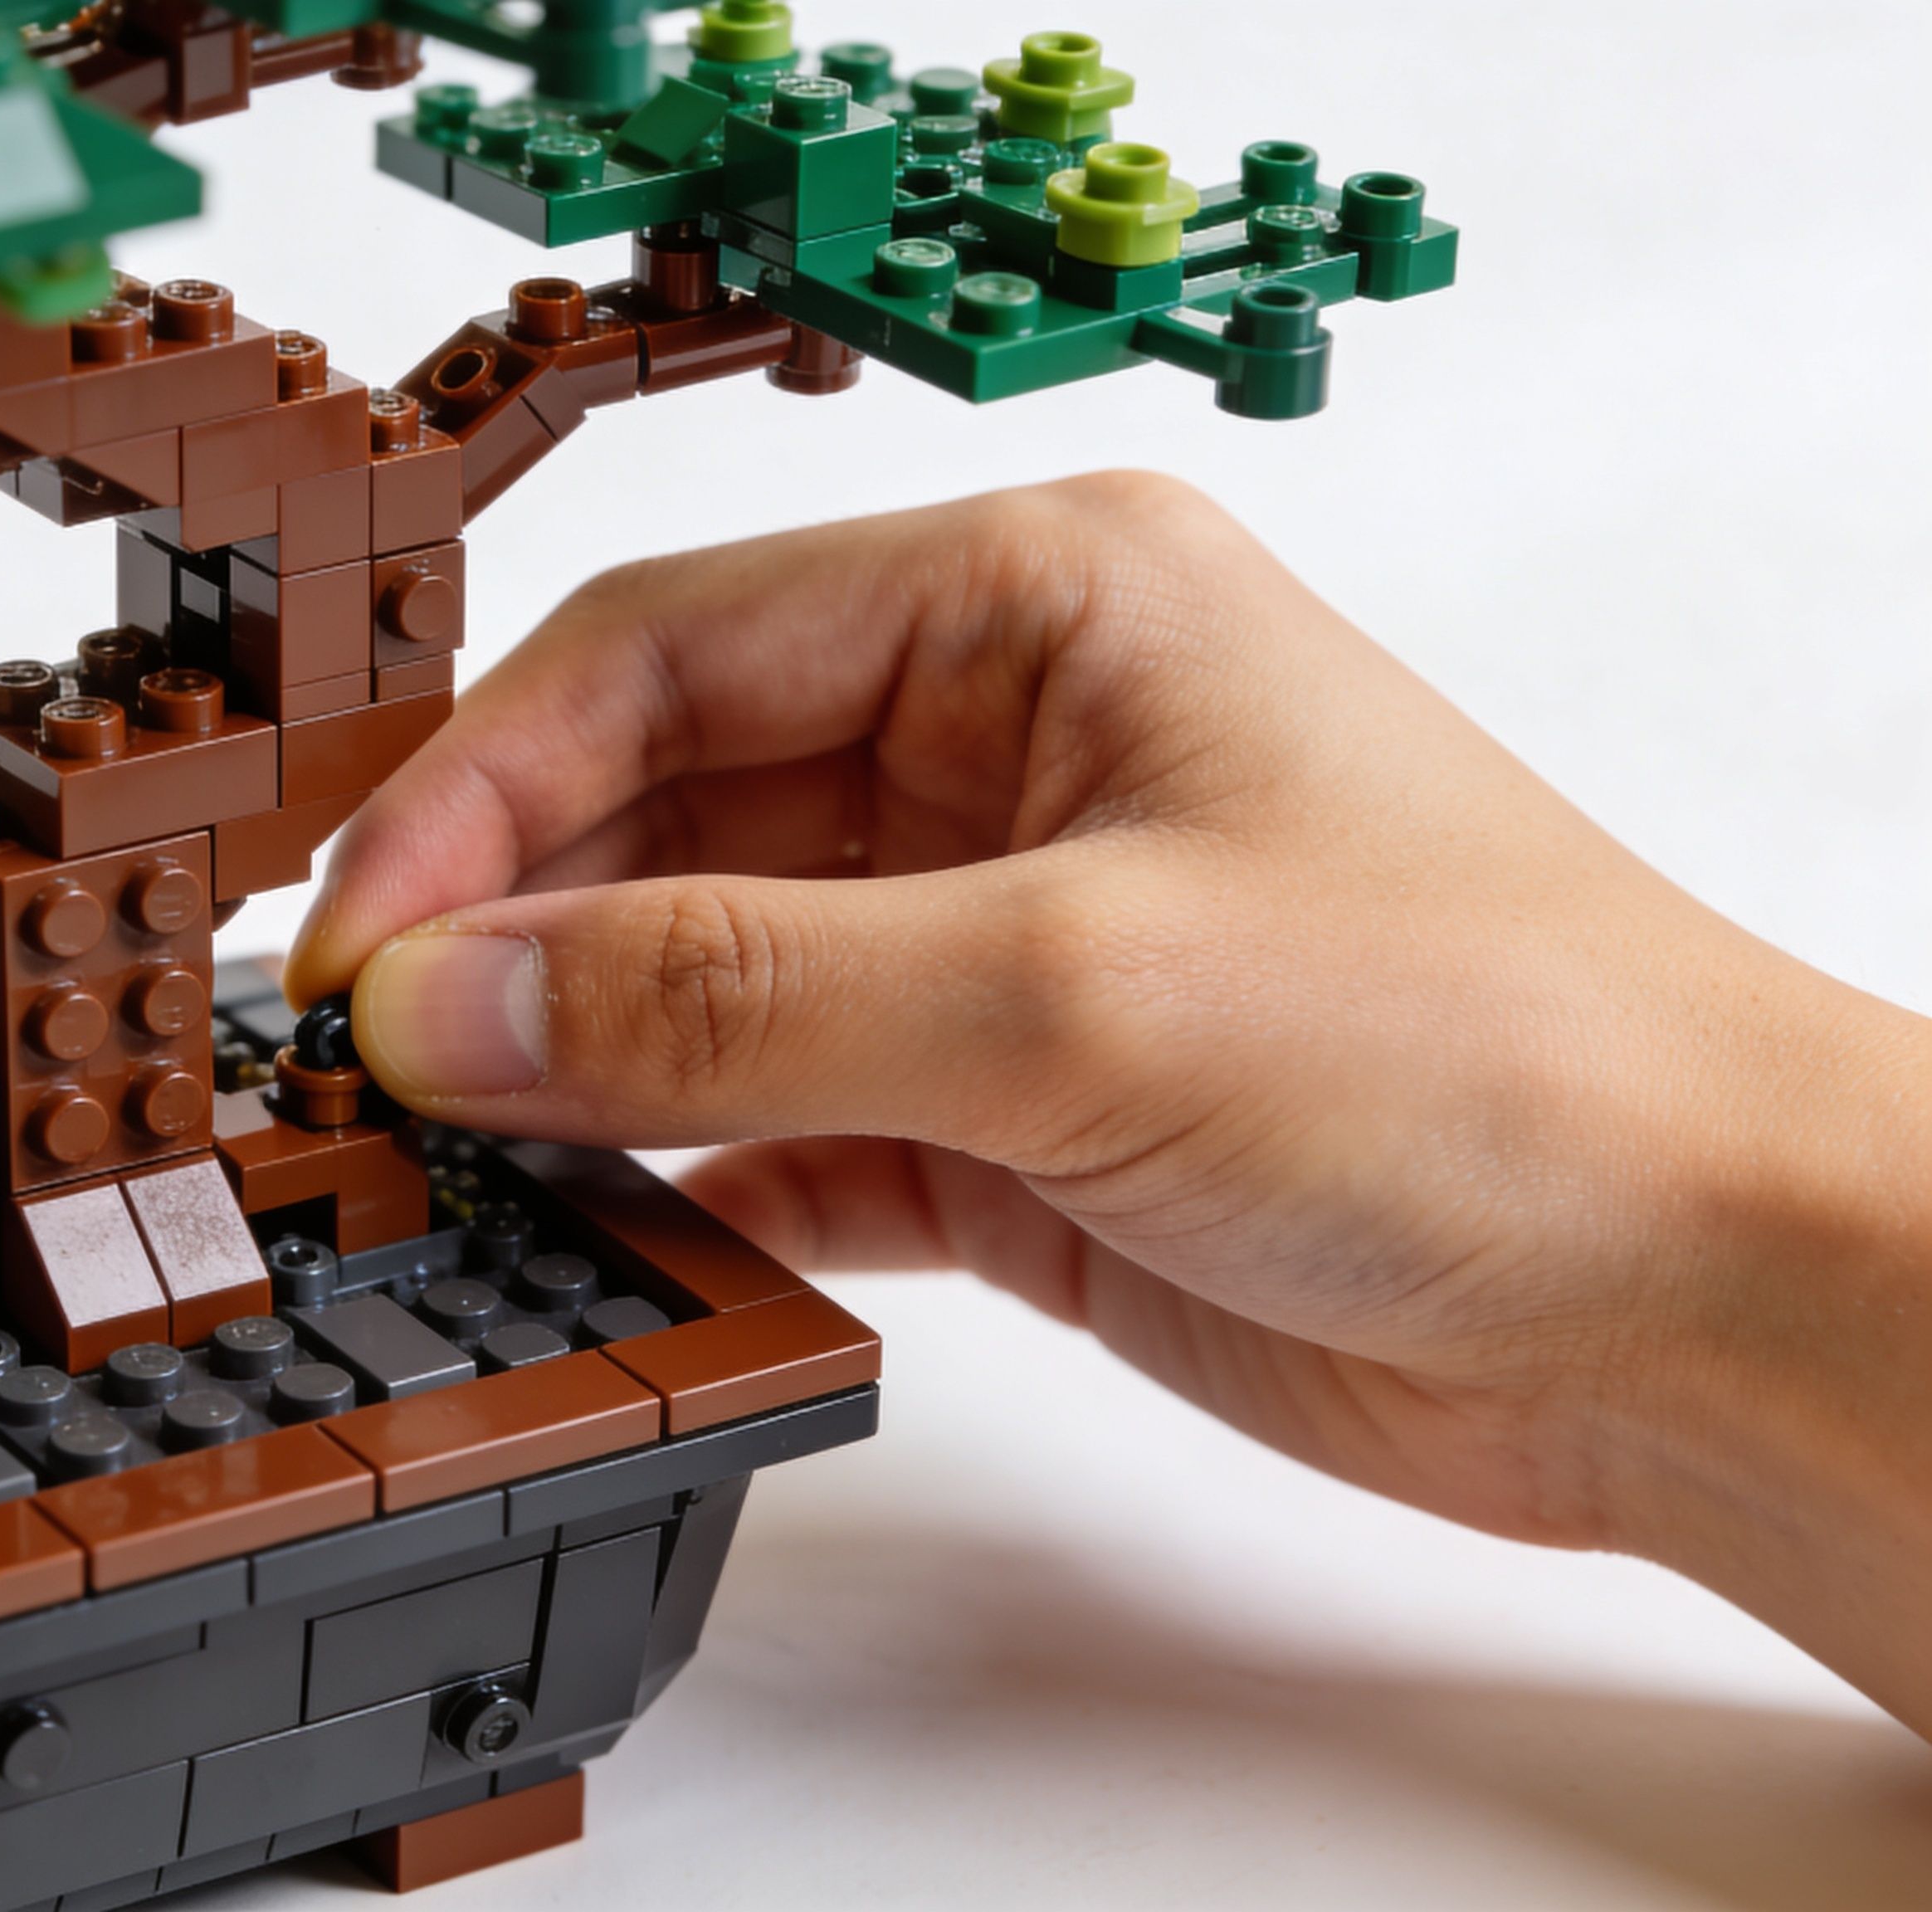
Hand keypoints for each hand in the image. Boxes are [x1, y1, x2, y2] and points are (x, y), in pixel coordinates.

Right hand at [291, 474, 1931, 1732]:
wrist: (1706, 1306)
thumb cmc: (1489, 1057)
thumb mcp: (1061, 987)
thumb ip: (723, 992)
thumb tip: (441, 1002)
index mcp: (1033, 605)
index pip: (662, 655)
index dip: (481, 796)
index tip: (356, 948)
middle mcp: (999, 751)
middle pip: (658, 812)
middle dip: (509, 938)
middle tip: (367, 1075)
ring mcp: (996, 939)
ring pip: (700, 978)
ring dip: (576, 1068)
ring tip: (444, 1168)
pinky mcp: (1007, 1117)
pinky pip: (775, 1124)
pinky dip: (684, 1180)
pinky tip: (607, 1235)